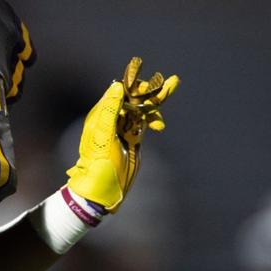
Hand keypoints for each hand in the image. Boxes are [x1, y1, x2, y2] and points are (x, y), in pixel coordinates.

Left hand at [66, 58, 178, 212]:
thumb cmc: (98, 163)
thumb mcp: (103, 136)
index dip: (134, 83)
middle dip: (150, 89)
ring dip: (156, 102)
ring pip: (142, 108)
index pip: (120, 91)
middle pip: (133, 97)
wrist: (102, 188)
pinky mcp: (133, 138)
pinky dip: (154, 119)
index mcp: (102, 114)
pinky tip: (160, 125)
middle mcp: (113, 118)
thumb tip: (118, 86)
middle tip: (168, 82)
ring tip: (172, 88)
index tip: (149, 81)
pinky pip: (145, 122)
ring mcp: (124, 128)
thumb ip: (110, 111)